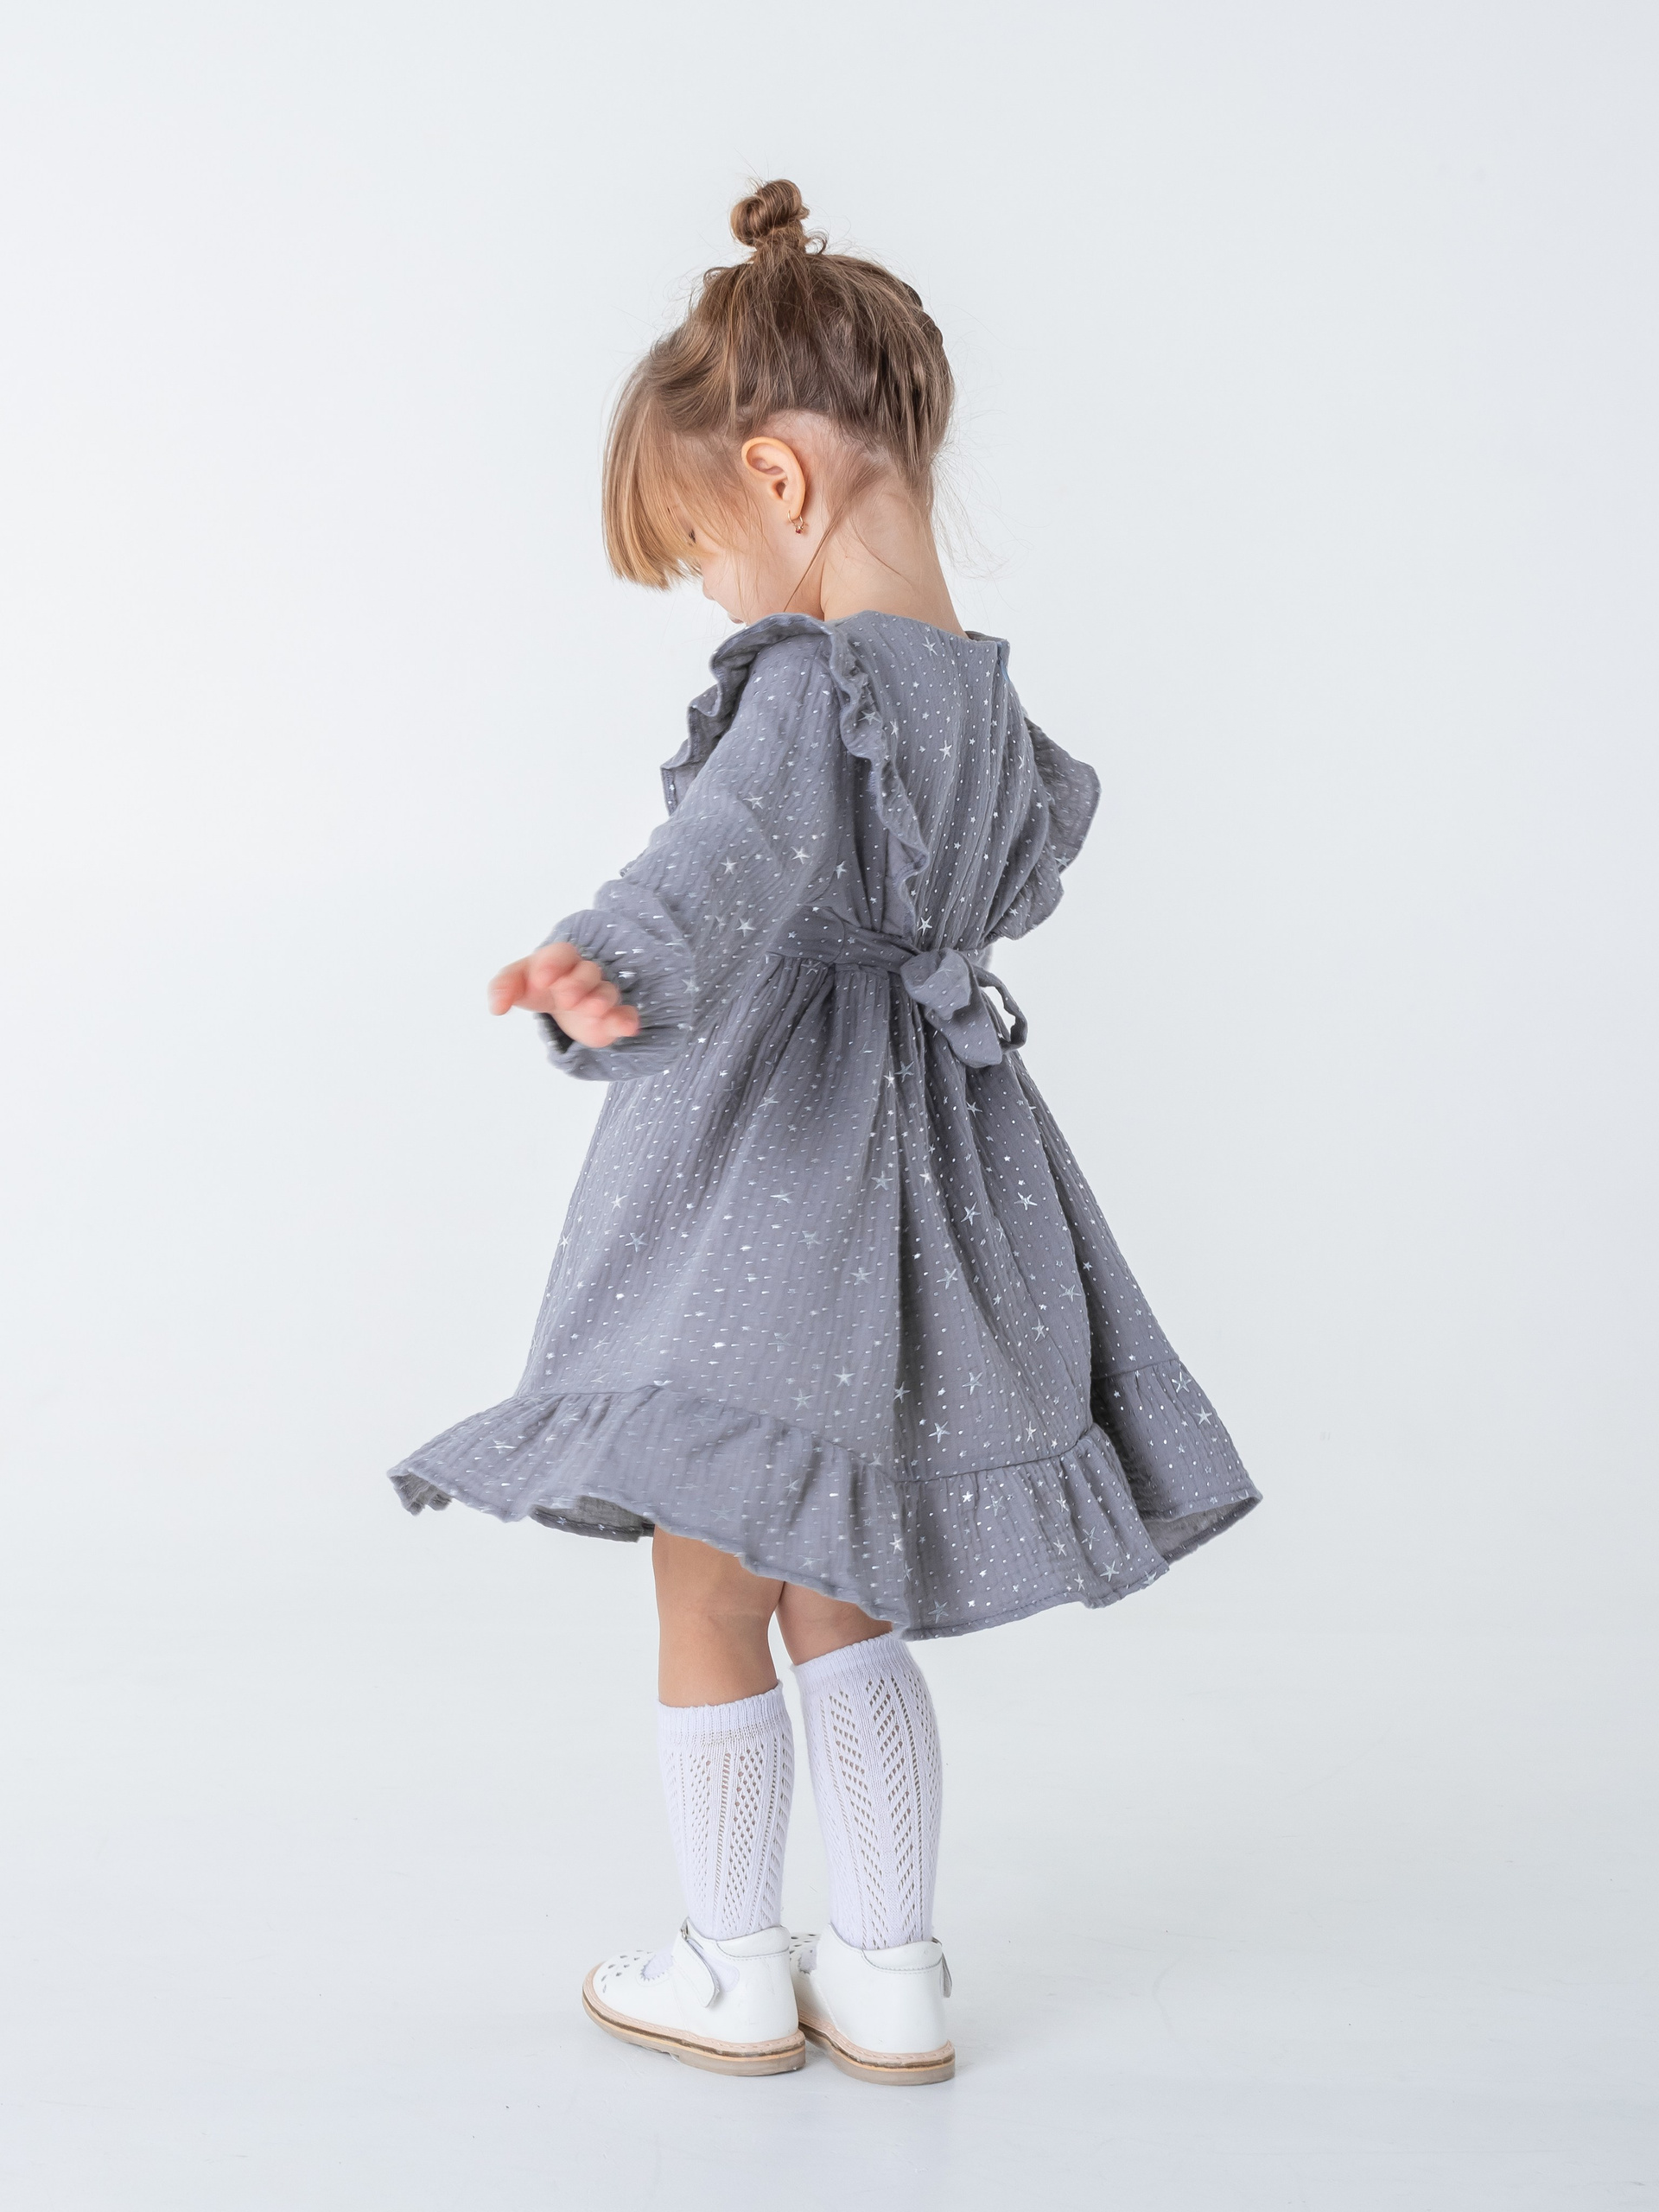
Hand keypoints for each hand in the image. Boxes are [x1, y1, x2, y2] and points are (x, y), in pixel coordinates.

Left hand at [488, 941, 641, 1047]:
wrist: (562, 1006)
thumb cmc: (537, 987)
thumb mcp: (516, 983)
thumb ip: (503, 988)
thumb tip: (497, 1008)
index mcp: (559, 961)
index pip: (561, 954)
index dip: (553, 964)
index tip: (540, 980)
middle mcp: (582, 976)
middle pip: (587, 972)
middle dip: (577, 983)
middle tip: (565, 998)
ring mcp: (599, 996)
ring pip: (606, 992)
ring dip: (601, 999)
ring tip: (592, 1009)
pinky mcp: (612, 1018)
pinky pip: (625, 1015)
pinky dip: (626, 1020)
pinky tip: (626, 1027)